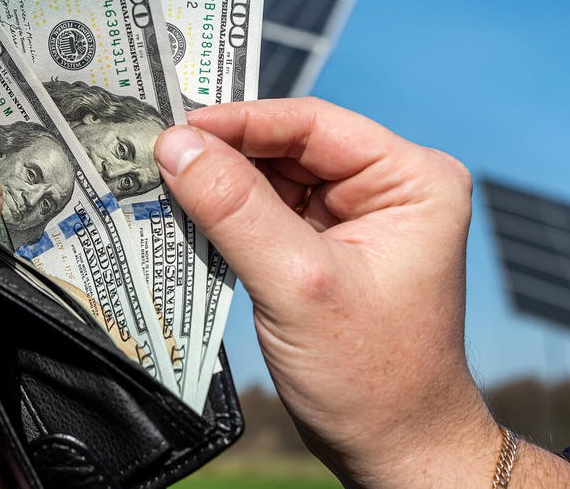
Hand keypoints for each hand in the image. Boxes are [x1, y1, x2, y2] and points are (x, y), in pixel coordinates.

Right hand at [155, 98, 569, 487]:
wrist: (394, 447)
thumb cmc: (371, 376)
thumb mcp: (296, 284)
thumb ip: (234, 209)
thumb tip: (176, 144)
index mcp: (412, 179)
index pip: (312, 125)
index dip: (240, 122)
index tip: (175, 128)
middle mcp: (390, 186)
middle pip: (288, 146)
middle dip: (224, 154)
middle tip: (156, 156)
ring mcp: (359, 216)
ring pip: (272, 177)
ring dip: (220, 185)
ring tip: (163, 186)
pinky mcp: (328, 245)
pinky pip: (269, 211)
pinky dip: (228, 215)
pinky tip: (189, 218)